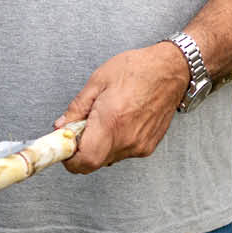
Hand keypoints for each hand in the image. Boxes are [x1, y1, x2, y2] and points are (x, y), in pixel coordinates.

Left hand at [54, 42, 183, 173]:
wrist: (170, 71)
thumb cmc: (137, 70)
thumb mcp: (98, 81)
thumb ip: (77, 108)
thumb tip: (61, 126)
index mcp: (110, 121)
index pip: (84, 161)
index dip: (69, 159)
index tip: (63, 148)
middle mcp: (126, 139)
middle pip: (94, 162)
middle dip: (81, 150)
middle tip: (80, 129)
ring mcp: (139, 145)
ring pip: (108, 158)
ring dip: (99, 145)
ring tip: (104, 120)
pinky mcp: (148, 146)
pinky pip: (123, 152)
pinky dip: (114, 142)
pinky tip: (119, 121)